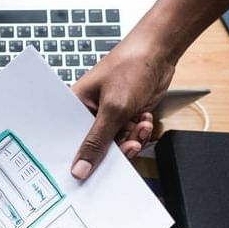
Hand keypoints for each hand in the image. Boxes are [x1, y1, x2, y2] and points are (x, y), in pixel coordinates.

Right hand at [71, 31, 176, 179]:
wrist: (159, 52)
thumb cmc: (129, 67)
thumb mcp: (113, 108)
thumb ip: (97, 142)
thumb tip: (79, 169)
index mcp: (75, 107)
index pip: (70, 141)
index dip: (78, 159)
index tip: (88, 175)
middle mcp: (90, 114)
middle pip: (95, 148)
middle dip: (115, 148)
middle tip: (127, 145)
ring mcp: (109, 117)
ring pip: (117, 146)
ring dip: (132, 139)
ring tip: (139, 124)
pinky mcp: (126, 117)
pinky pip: (130, 138)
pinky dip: (140, 132)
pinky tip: (144, 118)